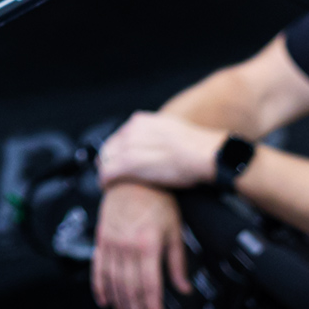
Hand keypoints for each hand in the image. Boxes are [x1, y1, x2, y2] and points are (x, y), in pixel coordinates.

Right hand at [90, 181, 190, 308]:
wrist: (132, 175)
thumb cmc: (156, 198)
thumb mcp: (174, 229)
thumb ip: (177, 262)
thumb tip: (184, 288)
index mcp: (147, 245)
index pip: (149, 286)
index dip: (152, 308)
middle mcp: (126, 247)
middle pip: (130, 289)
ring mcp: (110, 243)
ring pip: (113, 283)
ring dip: (120, 305)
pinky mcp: (101, 238)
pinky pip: (98, 268)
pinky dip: (100, 286)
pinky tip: (104, 300)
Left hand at [95, 110, 223, 190]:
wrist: (204, 153)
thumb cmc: (196, 147)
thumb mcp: (173, 130)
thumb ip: (159, 134)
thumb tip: (160, 143)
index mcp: (142, 121)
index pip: (120, 135)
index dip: (117, 149)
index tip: (118, 159)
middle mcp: (132, 129)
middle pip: (109, 146)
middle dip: (107, 160)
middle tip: (109, 173)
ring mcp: (129, 145)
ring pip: (105, 159)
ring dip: (105, 171)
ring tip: (107, 182)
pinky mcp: (129, 162)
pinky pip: (107, 172)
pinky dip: (104, 180)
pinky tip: (106, 187)